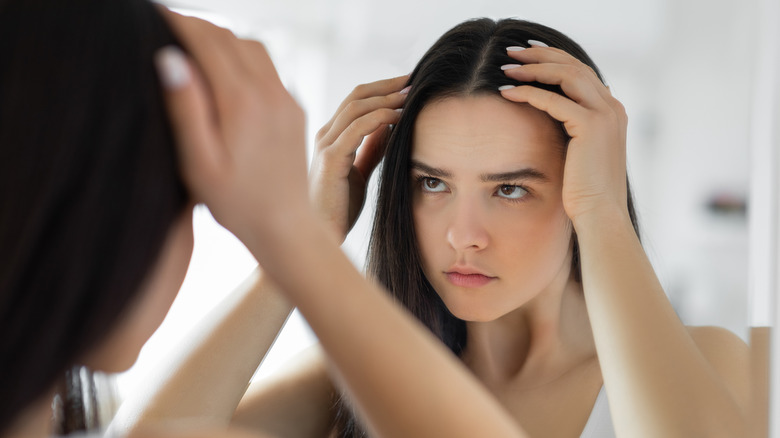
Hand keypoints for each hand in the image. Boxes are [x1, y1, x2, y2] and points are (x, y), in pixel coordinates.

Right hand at [155, 10, 308, 243]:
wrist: (286, 227)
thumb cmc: (236, 203)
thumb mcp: (200, 162)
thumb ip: (185, 108)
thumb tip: (170, 58)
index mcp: (242, 102)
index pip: (208, 41)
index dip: (178, 22)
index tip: (153, 14)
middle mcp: (270, 93)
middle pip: (230, 37)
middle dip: (198, 26)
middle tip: (166, 25)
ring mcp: (287, 99)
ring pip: (253, 47)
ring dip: (222, 38)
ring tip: (191, 43)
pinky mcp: (294, 109)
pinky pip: (268, 68)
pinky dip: (242, 56)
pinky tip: (223, 70)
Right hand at [309, 75, 407, 241]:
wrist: (321, 237)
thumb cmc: (338, 209)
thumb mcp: (359, 172)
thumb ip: (371, 149)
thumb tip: (390, 126)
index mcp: (331, 137)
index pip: (357, 100)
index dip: (383, 88)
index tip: (409, 85)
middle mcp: (325, 135)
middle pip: (357, 96)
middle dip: (388, 85)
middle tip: (414, 79)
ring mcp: (325, 145)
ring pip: (356, 107)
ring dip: (387, 98)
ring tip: (411, 95)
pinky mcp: (330, 159)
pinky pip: (357, 128)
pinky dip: (380, 118)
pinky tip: (399, 117)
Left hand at [499, 46, 628, 225]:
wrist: (600, 215)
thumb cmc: (584, 193)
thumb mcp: (579, 155)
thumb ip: (571, 132)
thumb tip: (550, 119)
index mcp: (612, 111)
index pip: (581, 72)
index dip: (554, 58)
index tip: (526, 54)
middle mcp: (612, 107)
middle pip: (574, 65)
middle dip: (541, 55)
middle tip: (511, 51)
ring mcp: (605, 115)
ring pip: (566, 75)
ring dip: (533, 68)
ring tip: (506, 67)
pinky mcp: (591, 126)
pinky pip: (554, 100)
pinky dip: (528, 92)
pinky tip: (506, 92)